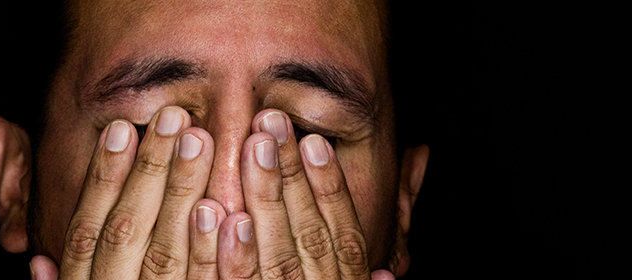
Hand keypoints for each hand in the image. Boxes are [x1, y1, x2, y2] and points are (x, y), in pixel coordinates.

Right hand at [31, 106, 218, 279]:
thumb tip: (37, 263)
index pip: (85, 229)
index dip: (101, 178)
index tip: (119, 129)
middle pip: (127, 230)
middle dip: (148, 171)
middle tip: (171, 117)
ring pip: (168, 254)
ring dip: (183, 192)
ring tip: (199, 140)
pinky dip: (219, 250)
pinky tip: (232, 212)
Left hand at [213, 109, 394, 279]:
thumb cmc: (316, 278)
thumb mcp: (359, 268)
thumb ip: (393, 215)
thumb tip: (421, 152)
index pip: (346, 230)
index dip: (332, 183)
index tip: (316, 140)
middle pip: (308, 234)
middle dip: (290, 175)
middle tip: (270, 123)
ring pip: (274, 255)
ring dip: (262, 197)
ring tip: (249, 148)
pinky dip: (229, 251)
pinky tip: (211, 212)